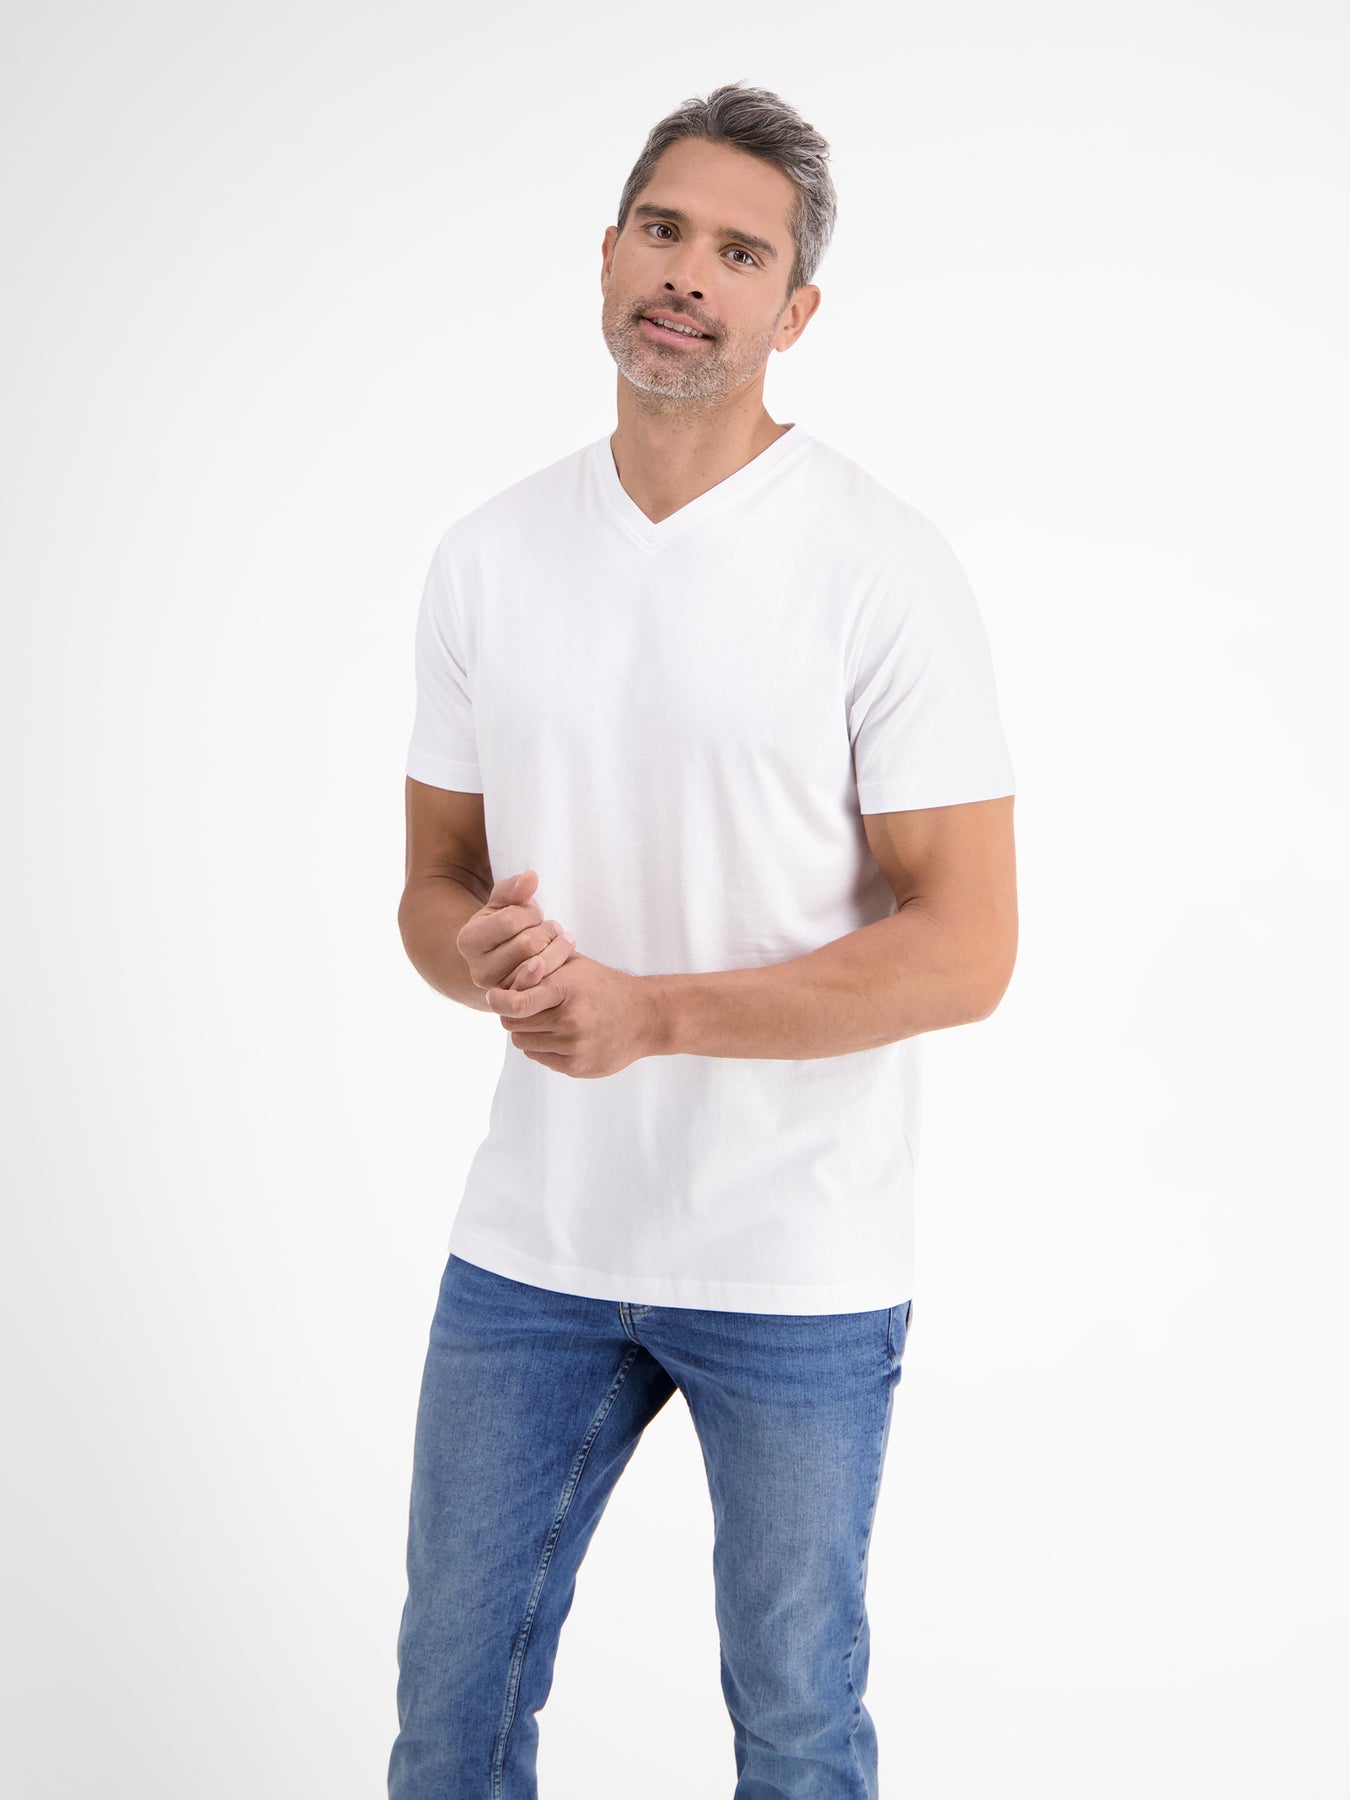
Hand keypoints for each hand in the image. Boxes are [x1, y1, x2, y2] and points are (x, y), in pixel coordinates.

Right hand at [456, 869, 577, 992]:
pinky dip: (557, 966)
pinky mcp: (519, 1002)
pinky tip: (560, 955)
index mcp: (469, 941)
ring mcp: (500, 991)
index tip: (534, 912)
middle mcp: (478, 970)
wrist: (498, 961)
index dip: (529, 912)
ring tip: (558, 939)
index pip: (510, 920)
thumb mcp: (502, 904)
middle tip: (552, 927)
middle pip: (528, 944)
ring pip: (540, 965)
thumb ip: (514, 889)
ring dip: (557, 948)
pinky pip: (546, 983)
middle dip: (546, 930)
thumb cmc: (503, 925)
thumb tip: (531, 877)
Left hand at [486, 950, 659, 1078]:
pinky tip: (556, 1035)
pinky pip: (539, 1057)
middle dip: (513, 1014)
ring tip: (543, 1020)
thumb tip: (502, 971)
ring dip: (527, 1031)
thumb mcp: (576, 965)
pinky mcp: (576, 1066)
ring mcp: (574, 1046)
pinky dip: (540, 1046)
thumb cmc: (604, 985)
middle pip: (515, 1023)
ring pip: (523, 1042)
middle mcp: (570, 1020)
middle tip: (523, 1006)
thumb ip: (541, 964)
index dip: (499, 1000)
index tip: (494, 996)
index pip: (517, 1002)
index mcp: (568, 989)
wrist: (645, 1016)